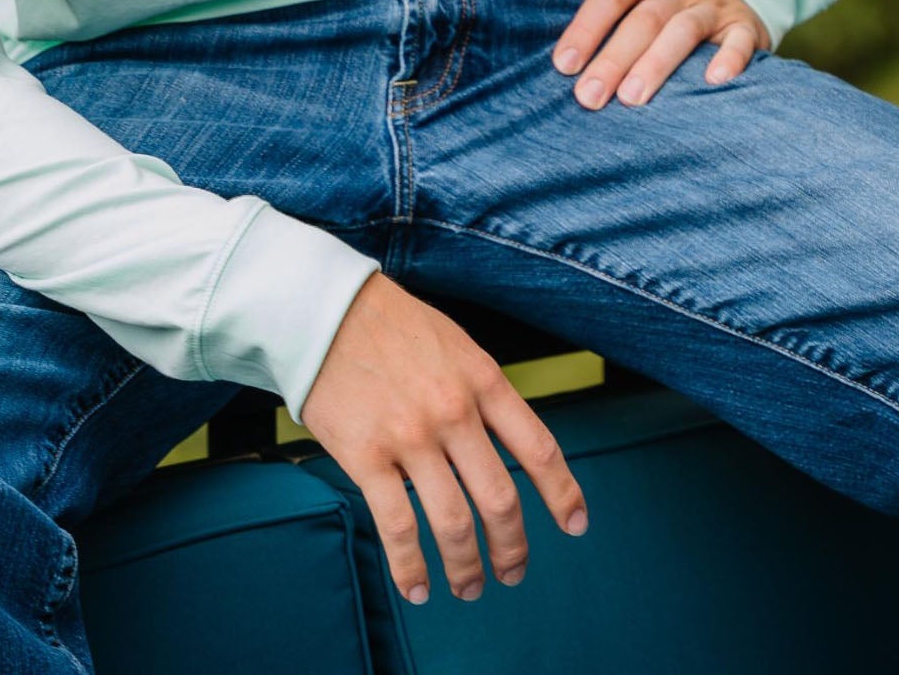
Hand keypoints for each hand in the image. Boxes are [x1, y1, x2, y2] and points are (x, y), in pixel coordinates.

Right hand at [300, 272, 588, 604]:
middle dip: (512, 548)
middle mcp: (453, 411)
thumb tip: (504, 447)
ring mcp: (410, 436)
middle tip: (512, 573)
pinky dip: (411, 569)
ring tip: (469, 588)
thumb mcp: (454, 344)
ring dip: (467, 568)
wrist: (323, 310)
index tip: (575, 525)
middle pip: (500, 499)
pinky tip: (419, 588)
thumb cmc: (391, 325)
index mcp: (482, 379)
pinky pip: (398, 527)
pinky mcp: (366, 456)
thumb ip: (482, 391)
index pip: (538, 447)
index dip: (562, 493)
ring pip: (454, 523)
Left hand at [555, 0, 772, 107]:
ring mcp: (712, 3)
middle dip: (614, 60)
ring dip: (657, 65)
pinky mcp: (742, 23)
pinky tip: (712, 82)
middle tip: (589, 96)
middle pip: (643, 21)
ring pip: (683, 33)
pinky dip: (731, 59)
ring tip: (632, 98)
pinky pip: (740, 40)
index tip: (564, 64)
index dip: (586, 29)